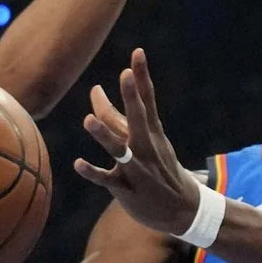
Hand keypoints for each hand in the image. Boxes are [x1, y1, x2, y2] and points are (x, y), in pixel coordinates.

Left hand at [74, 51, 204, 237]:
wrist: (183, 209)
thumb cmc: (160, 170)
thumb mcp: (147, 142)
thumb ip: (117, 118)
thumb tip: (95, 95)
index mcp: (152, 132)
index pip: (147, 100)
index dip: (141, 77)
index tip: (137, 53)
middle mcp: (145, 147)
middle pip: (138, 118)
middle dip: (132, 97)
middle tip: (126, 75)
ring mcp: (137, 168)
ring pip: (119, 149)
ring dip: (104, 135)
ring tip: (88, 120)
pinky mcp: (126, 189)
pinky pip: (107, 180)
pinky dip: (92, 172)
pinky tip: (78, 164)